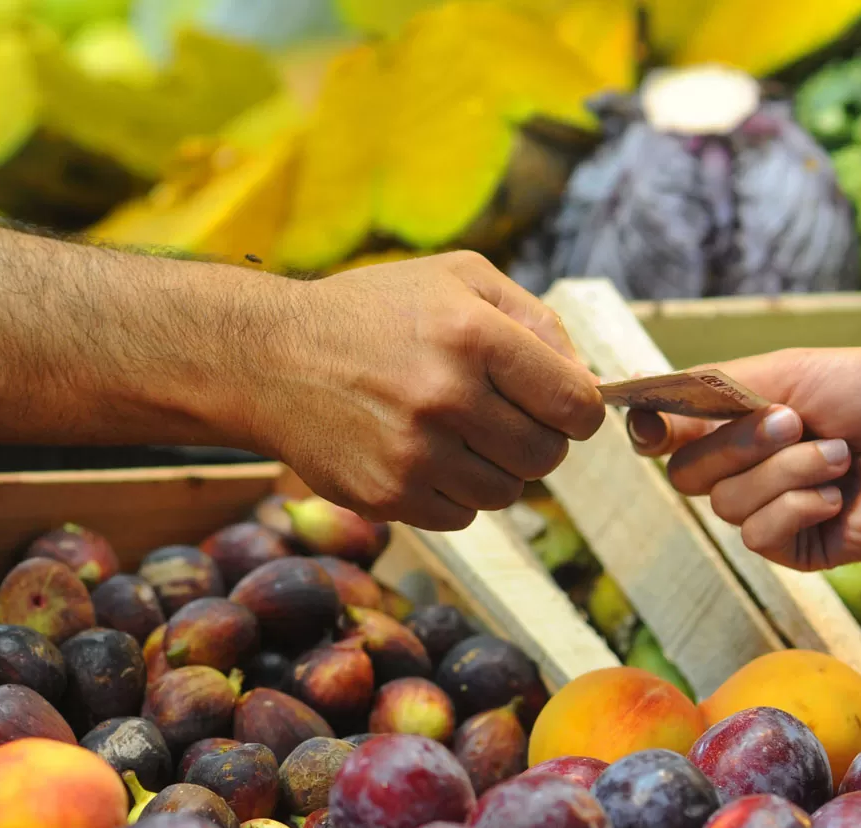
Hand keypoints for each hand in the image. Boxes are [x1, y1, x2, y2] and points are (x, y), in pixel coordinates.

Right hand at [244, 251, 604, 530]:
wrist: (270, 358)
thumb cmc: (375, 312)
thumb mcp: (459, 279)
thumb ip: (536, 321)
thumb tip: (591, 384)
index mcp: (473, 335)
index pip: (577, 404)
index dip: (579, 409)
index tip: (559, 405)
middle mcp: (446, 396)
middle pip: (547, 456)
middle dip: (538, 439)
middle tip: (502, 416)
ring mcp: (415, 453)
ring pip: (509, 492)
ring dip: (496, 468)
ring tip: (458, 432)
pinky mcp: (388, 496)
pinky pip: (463, 515)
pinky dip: (455, 492)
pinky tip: (424, 454)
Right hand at [627, 347, 860, 568]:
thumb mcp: (791, 371)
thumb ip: (713, 391)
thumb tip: (639, 409)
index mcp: (747, 417)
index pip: (673, 431)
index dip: (654, 429)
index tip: (649, 425)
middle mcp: (754, 464)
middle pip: (688, 472)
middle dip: (736, 444)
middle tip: (793, 421)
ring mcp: (777, 507)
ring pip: (725, 504)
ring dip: (783, 473)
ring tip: (840, 457)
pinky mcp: (803, 547)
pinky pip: (759, 535)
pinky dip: (795, 508)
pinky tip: (838, 496)